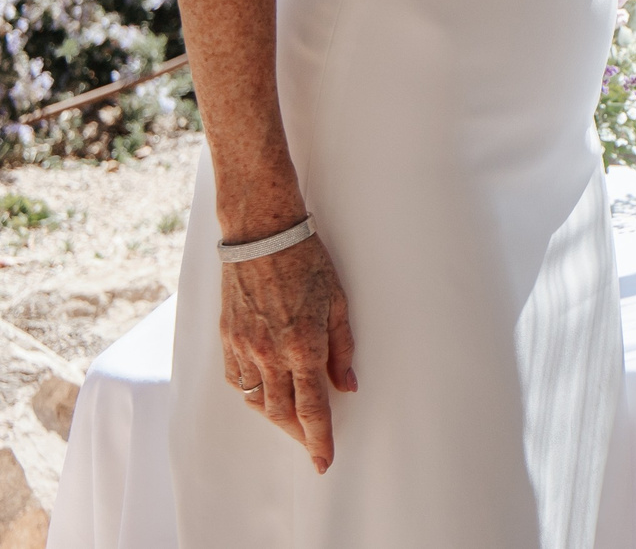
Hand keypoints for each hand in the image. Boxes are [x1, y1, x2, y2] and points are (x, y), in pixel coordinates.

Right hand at [220, 233, 356, 471]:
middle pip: (282, 412)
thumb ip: (342, 348)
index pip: (312, 407)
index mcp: (303, 346)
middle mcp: (269, 353)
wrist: (261, 235)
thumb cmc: (307, 263)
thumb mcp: (338, 302)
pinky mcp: (227, 339)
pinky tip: (265, 394)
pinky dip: (253, 394)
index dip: (319, 438)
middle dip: (298, 434)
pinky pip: (238, 380)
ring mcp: (244, 347)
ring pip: (257, 400)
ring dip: (275, 418)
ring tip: (292, 424)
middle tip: (312, 446)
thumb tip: (348, 386)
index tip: (324, 460)